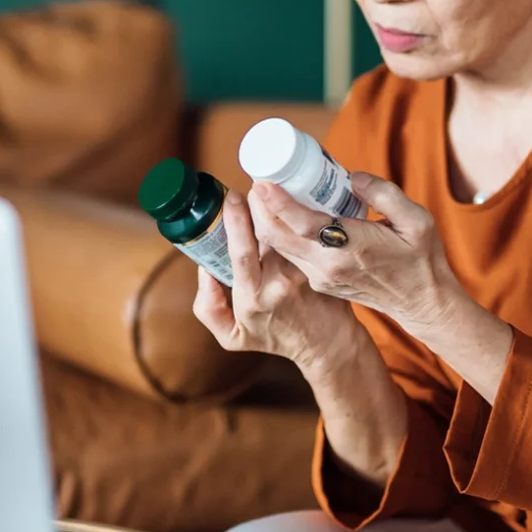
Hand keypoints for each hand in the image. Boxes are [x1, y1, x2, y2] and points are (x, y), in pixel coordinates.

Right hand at [191, 189, 365, 373]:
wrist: (326, 345)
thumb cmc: (276, 337)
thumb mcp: (233, 336)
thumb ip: (208, 308)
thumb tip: (205, 270)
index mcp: (252, 297)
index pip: (241, 252)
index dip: (236, 222)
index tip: (232, 198)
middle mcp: (278, 283)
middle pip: (267, 234)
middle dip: (259, 204)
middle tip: (252, 186)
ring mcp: (304, 273)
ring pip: (287, 231)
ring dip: (279, 208)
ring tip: (270, 190)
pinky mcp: (322, 264)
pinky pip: (306, 235)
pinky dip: (298, 217)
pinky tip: (293, 203)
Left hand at [248, 172, 470, 336]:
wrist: (421, 303)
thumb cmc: (422, 260)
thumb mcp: (417, 221)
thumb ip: (384, 194)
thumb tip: (351, 178)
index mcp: (351, 249)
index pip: (302, 224)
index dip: (277, 203)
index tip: (262, 181)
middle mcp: (328, 266)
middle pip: (278, 237)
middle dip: (260, 208)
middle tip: (258, 180)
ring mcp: (320, 277)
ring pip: (280, 248)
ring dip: (267, 221)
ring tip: (266, 193)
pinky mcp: (319, 282)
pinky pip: (291, 255)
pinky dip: (281, 234)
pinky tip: (284, 214)